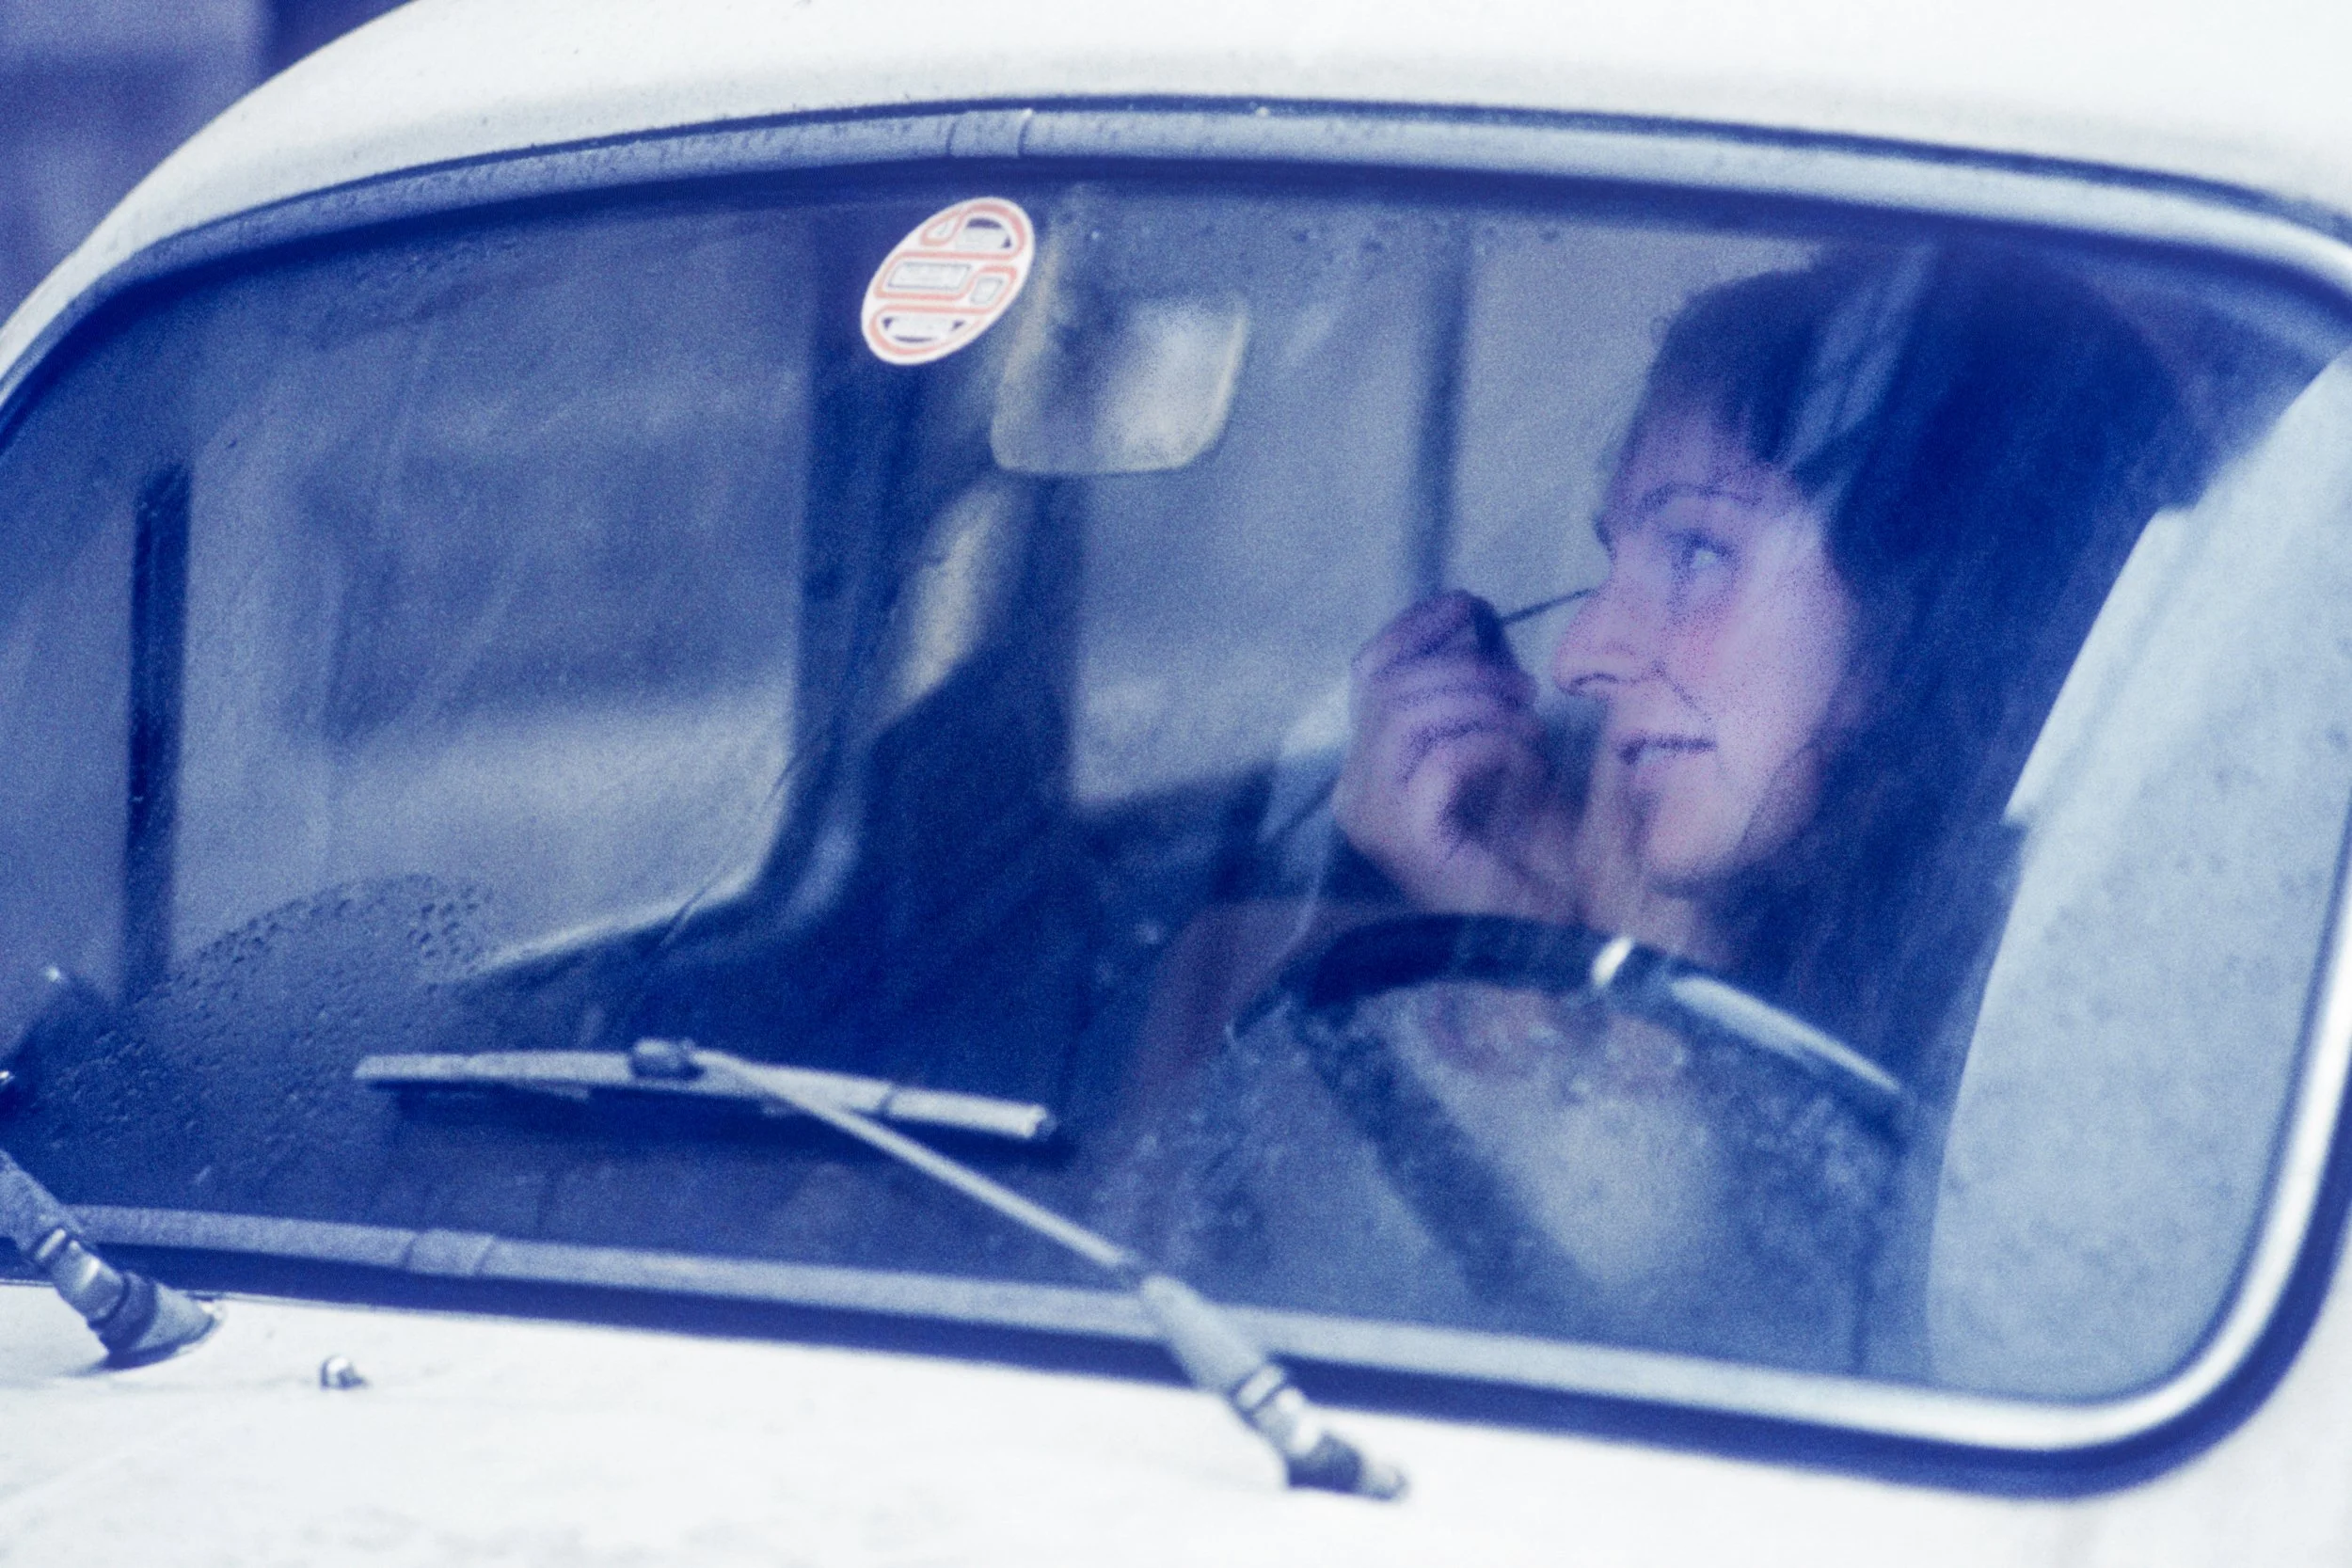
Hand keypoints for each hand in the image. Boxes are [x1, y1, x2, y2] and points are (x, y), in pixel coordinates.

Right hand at [1334, 591, 1579, 918]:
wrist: (1544, 939)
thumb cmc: (1529, 854)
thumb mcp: (1498, 754)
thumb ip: (1474, 697)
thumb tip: (1473, 621)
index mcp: (1369, 768)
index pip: (1370, 669)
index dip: (1415, 627)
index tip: (1469, 607)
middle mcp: (1354, 791)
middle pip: (1390, 684)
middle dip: (1465, 671)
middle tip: (1524, 693)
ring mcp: (1371, 816)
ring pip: (1408, 713)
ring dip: (1483, 708)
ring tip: (1531, 733)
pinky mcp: (1402, 837)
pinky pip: (1441, 757)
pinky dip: (1494, 748)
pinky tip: (1529, 771)